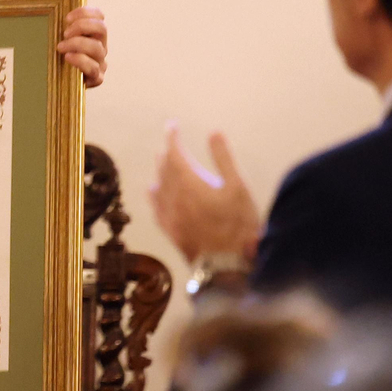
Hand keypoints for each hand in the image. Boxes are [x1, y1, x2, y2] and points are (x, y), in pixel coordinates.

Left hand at [57, 6, 107, 87]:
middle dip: (82, 26)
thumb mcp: (60, 41)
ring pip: (97, 48)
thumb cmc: (58, 60)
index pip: (99, 16)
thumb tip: (47, 12)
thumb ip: (60, 28)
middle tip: (65, 33)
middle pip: (102, 28)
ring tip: (60, 47)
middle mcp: (100, 46)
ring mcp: (100, 62)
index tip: (67, 18)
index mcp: (94, 34)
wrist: (59, 86)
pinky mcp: (96, 78)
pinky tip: (68, 58)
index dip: (85, 12)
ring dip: (77, 44)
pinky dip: (80, 60)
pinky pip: (93, 68)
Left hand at [148, 123, 261, 262]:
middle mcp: (172, 196)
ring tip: (163, 161)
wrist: (226, 264)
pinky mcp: (168, 230)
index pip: (174, 153)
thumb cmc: (237, 223)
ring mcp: (168, 215)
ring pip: (158, 186)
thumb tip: (213, 133)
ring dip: (160, 171)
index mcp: (189, 183)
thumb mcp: (237, 187)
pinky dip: (154, 193)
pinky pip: (155, 206)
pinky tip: (154, 191)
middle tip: (171, 142)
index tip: (172, 126)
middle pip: (164, 169)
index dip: (172, 138)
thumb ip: (223, 159)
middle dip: (167, 153)